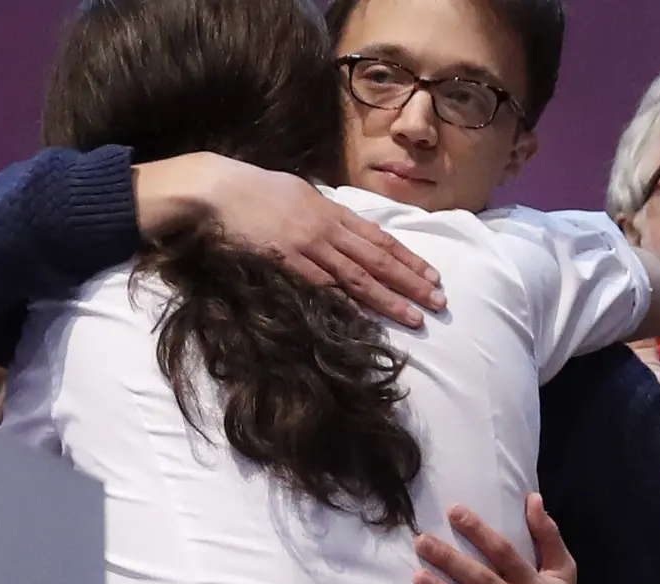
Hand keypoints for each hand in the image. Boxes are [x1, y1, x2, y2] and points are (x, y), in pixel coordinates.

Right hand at [136, 153, 444, 327]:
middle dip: (412, 283)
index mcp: (333, 211)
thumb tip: (343, 228)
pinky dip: (348, 304)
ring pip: (358, 278)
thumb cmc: (255, 189)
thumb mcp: (299, 193)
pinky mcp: (286, 262)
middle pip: (379, 260)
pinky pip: (323, 287)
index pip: (381, 239)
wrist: (220, 188)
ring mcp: (309, 246)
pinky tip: (367, 319)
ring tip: (415, 317)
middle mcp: (328, 229)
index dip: (410, 259)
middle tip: (439, 303)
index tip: (433, 276)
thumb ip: (324, 212)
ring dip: (390, 299)